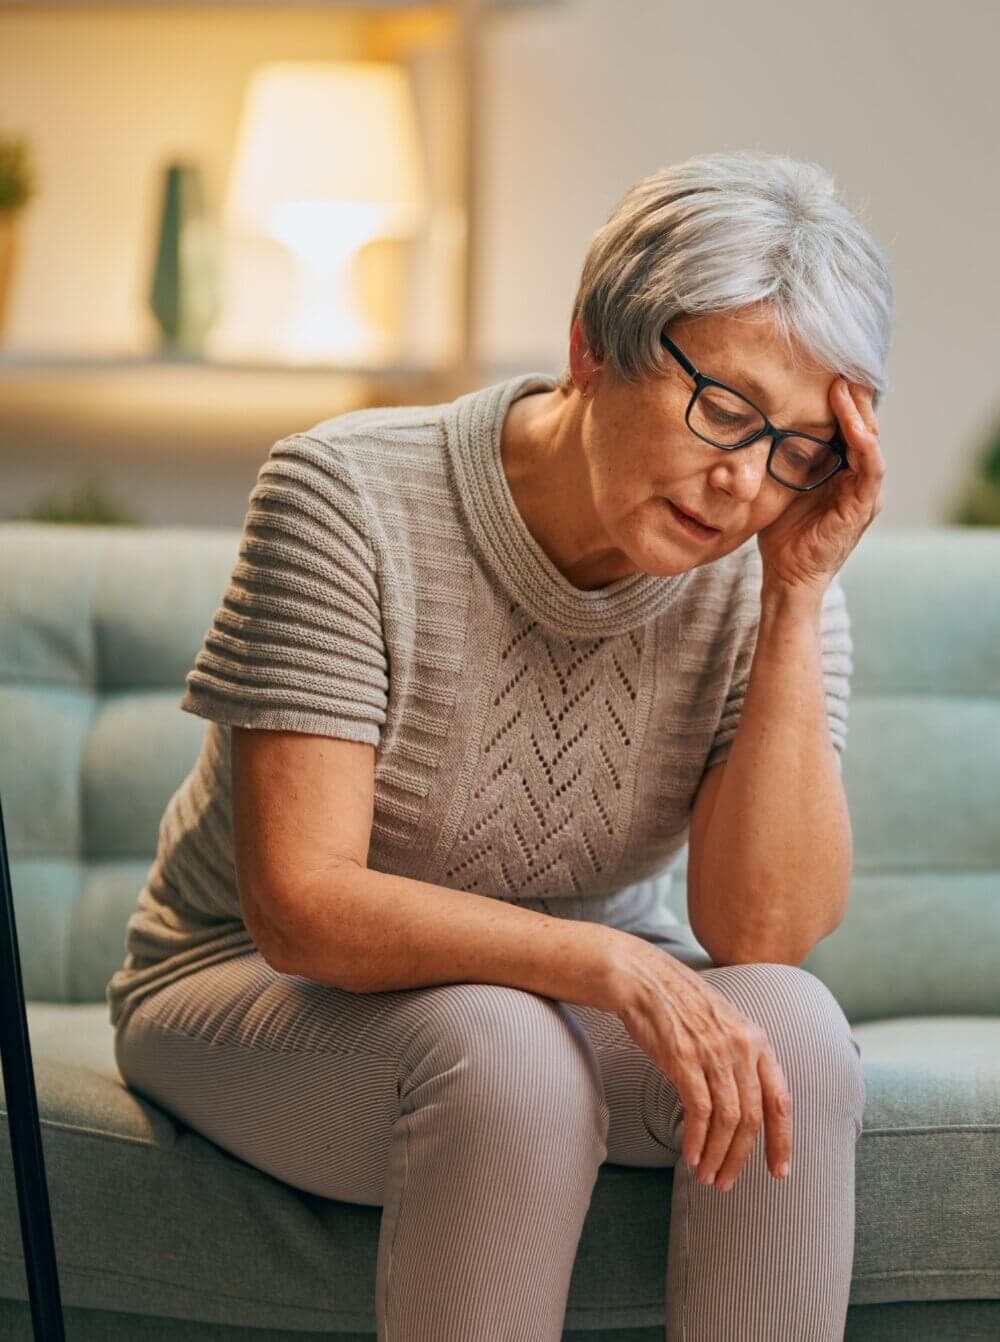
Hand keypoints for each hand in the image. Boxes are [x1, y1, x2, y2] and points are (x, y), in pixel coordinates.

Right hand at [611, 939, 792, 1191]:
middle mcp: (741, 1047)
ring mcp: (714, 1052)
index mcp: (757, 1040)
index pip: (780, 1100)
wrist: (644, 978)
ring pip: (728, 1120)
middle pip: (753, 1117)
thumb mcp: (724, 1024)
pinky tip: (691, 1155)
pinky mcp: (684, 1059)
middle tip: (728, 1182)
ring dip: (719, 1155)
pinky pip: (699, 1112)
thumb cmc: (680, 1003)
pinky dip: (697, 1140)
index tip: (779, 1171)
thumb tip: (747, 1102)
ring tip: (707, 1176)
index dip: (782, 1140)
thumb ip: (740, 1057)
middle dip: (742, 1157)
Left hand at [756, 378, 884, 594]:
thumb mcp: (778, 484)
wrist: (786, 576)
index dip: (841, 399)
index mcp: (842, 471)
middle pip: (863, 426)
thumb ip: (778, 457)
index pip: (848, 426)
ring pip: (870, 442)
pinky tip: (855, 426)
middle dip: (853, 397)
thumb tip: (753, 423)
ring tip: (844, 387)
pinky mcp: (863, 507)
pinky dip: (865, 445)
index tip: (824, 370)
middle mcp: (858, 478)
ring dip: (858, 414)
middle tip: (839, 366)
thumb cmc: (781, 533)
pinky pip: (871, 469)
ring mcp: (865, 493)